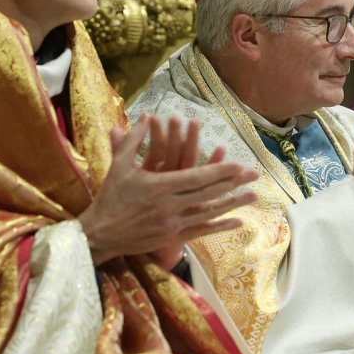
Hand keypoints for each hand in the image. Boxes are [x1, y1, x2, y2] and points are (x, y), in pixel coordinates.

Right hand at [78, 114, 257, 268]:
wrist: (99, 234)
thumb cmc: (110, 197)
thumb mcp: (119, 165)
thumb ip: (134, 140)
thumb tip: (145, 116)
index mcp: (158, 186)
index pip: (196, 177)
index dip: (220, 171)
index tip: (239, 164)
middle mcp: (169, 206)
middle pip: (208, 194)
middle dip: (233, 184)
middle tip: (255, 175)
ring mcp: (172, 224)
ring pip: (208, 213)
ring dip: (233, 204)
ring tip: (253, 196)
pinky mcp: (171, 238)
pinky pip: (201, 231)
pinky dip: (221, 226)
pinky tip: (238, 221)